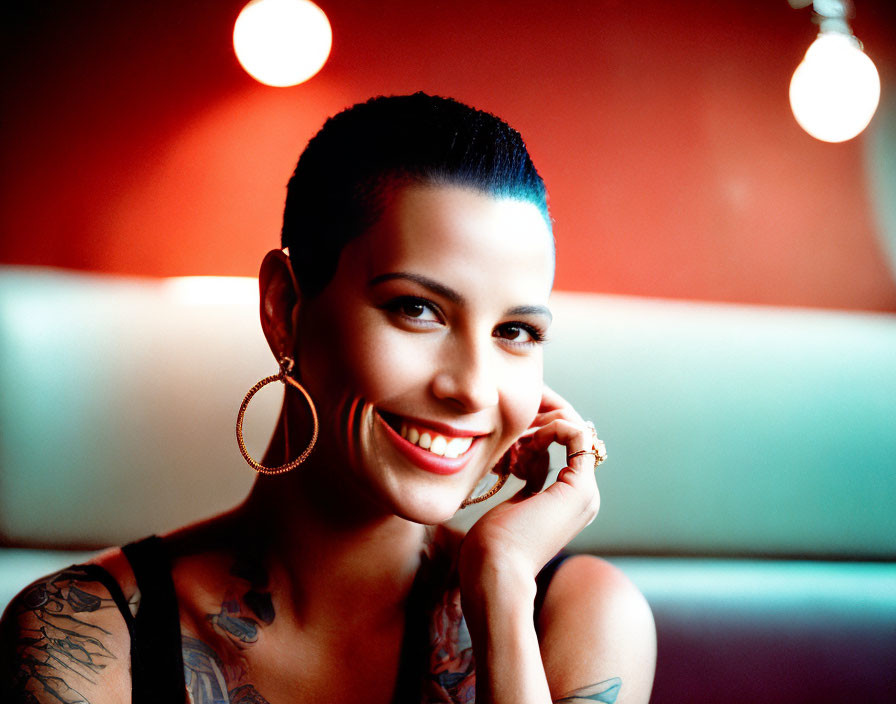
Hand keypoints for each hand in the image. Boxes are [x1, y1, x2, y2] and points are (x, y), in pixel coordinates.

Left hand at [459, 385, 600, 586]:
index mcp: (571, 501)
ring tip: (515, 445)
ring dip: (542, 426)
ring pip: (574, 430)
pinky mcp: (579, 487)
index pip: (565, 447)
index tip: (510, 442)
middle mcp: (584, 495)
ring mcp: (585, 492)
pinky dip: (553, 426)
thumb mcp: (513, 505)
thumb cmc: (492, 547)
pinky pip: (577, 434)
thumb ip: (528, 483)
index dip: (538, 432)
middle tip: (512, 435)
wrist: (496, 572)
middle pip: (570, 436)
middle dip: (539, 423)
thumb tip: (524, 460)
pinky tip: (526, 441)